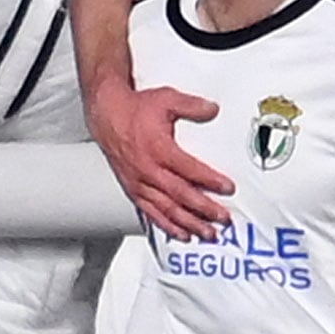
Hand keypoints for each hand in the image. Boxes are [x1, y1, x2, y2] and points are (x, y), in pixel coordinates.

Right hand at [87, 80, 233, 239]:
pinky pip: (151, 213)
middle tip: (223, 219)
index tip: (228, 188)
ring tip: (208, 233)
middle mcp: (148, 170)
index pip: (189, 170)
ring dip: (189, 224)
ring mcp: (140, 183)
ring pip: (167, 210)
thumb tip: (213, 109)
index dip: (210, 180)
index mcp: (158, 149)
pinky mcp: (134, 190)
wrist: (107, 115)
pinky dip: (168, 226)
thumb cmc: (135, 109)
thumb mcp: (166, 99)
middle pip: (181, 196)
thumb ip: (191, 106)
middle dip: (204, 210)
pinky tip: (182, 233)